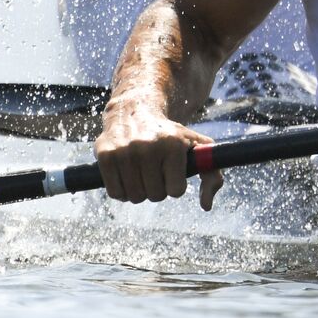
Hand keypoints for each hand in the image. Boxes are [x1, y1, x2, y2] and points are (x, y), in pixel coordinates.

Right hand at [95, 103, 223, 210]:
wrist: (136, 111)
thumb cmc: (171, 136)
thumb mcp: (197, 147)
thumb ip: (212, 175)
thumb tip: (206, 206)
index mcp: (173, 144)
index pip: (176, 191)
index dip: (175, 185)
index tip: (173, 172)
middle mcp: (148, 146)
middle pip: (155, 196)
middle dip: (157, 188)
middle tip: (156, 171)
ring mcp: (124, 151)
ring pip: (135, 197)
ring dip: (140, 190)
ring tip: (142, 172)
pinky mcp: (105, 155)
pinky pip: (115, 193)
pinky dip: (121, 190)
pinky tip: (127, 174)